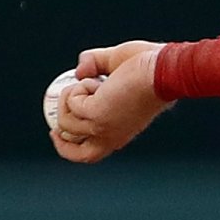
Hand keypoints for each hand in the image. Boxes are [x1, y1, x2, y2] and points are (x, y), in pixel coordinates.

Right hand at [47, 41, 166, 161]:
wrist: (164, 70)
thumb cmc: (150, 66)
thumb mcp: (117, 65)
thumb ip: (95, 64)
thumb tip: (77, 72)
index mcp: (120, 132)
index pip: (93, 152)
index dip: (72, 146)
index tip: (58, 132)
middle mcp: (111, 136)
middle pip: (79, 155)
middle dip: (61, 142)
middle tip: (54, 126)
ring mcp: (102, 128)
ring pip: (65, 122)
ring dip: (70, 97)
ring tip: (93, 83)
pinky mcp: (95, 116)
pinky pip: (70, 103)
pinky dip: (77, 88)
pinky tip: (98, 82)